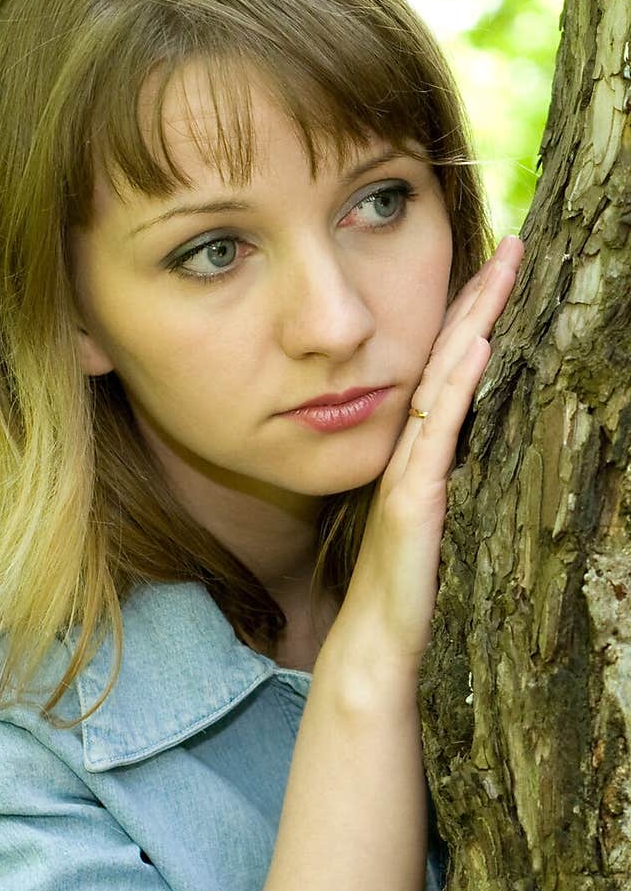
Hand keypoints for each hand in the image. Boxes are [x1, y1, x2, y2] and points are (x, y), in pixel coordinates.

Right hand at [320, 234, 523, 677]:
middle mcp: (411, 453)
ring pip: (441, 382)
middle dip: (478, 303)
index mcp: (421, 455)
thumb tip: (484, 451)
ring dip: (472, 324)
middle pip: (446, 362)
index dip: (474, 322)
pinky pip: (437, 432)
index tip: (500, 274)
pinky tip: (480, 345)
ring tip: (502, 272)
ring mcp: (408, 473)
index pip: (449, 374)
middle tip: (512, 248)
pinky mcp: (412, 500)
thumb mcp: (440, 524)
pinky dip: (457, 385)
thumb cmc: (412, 590)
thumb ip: (453, 483)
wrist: (379, 642)